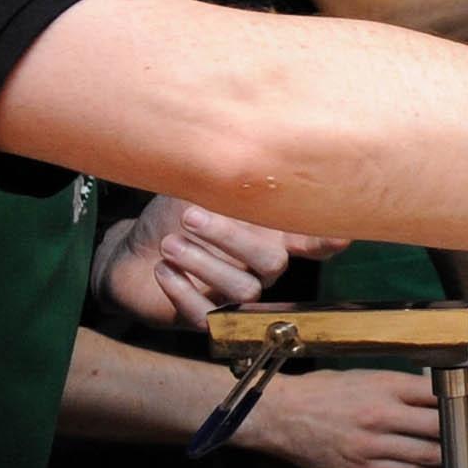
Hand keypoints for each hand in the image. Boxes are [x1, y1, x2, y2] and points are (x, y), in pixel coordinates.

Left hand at [96, 195, 349, 328]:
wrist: (128, 255)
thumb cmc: (169, 218)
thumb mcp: (193, 189)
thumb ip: (220, 177)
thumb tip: (236, 147)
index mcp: (269, 236)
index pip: (312, 241)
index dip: (327, 239)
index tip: (339, 231)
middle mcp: (260, 269)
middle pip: (273, 263)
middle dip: (231, 238)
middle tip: (189, 217)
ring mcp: (236, 298)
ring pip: (243, 290)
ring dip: (202, 263)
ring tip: (168, 244)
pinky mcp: (206, 320)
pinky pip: (206, 316)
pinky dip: (181, 290)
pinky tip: (161, 270)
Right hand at [237, 368, 442, 467]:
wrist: (278, 416)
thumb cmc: (319, 393)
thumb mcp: (364, 377)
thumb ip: (400, 388)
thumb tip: (435, 397)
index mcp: (384, 386)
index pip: (438, 396)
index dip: (464, 406)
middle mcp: (381, 415)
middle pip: (440, 428)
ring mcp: (372, 446)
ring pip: (428, 456)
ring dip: (456, 460)